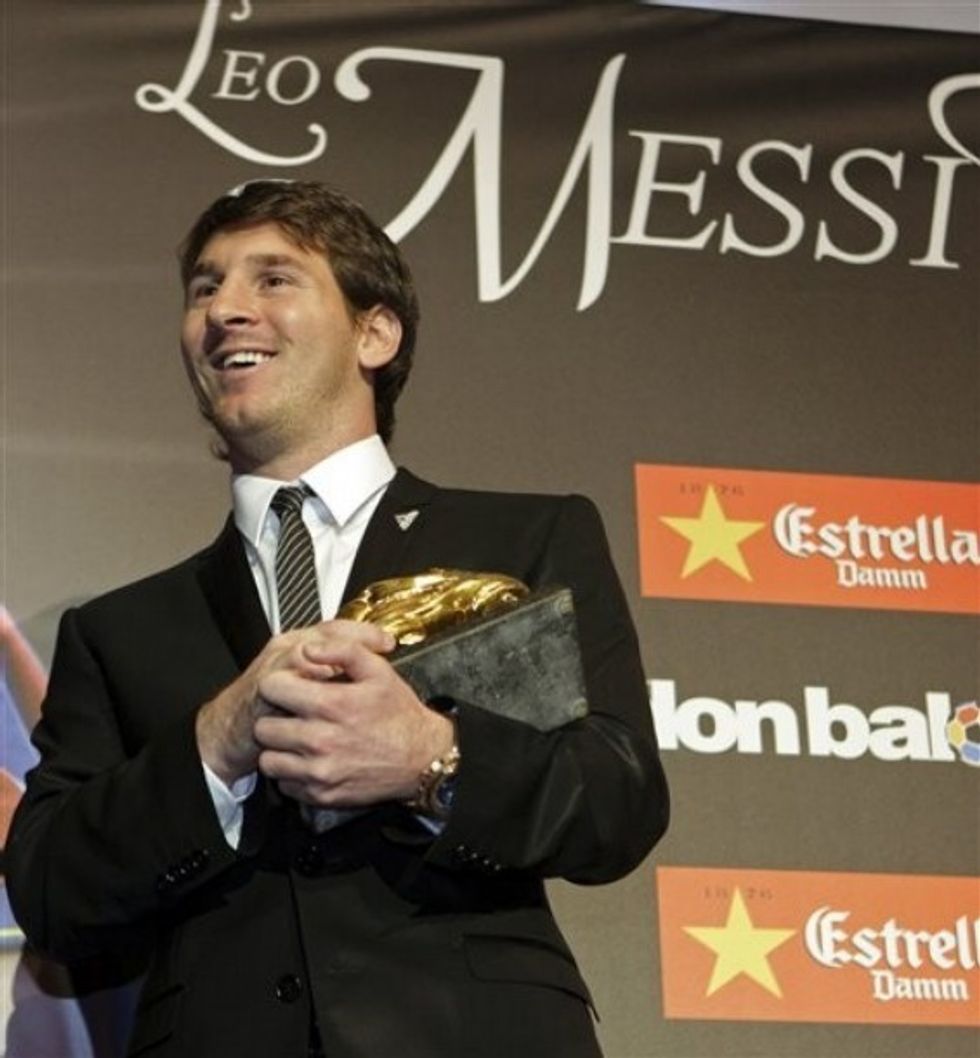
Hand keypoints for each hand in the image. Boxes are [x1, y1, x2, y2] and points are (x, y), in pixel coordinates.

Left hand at [252, 623, 453, 807]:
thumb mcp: (379, 670)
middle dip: (275, 717)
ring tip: (298, 739)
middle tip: (293, 715)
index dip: (279, 683)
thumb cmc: (399, 714)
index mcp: (332, 704)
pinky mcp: (321, 795)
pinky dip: (292, 773)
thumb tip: (308, 648)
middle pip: (264, 727)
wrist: (422, 759)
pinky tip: (310, 760)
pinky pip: (285, 784)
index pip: (272, 688)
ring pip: (268, 760)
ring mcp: (320, 771)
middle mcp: (321, 740)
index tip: (290, 686)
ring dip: (279, 749)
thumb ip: (343, 650)